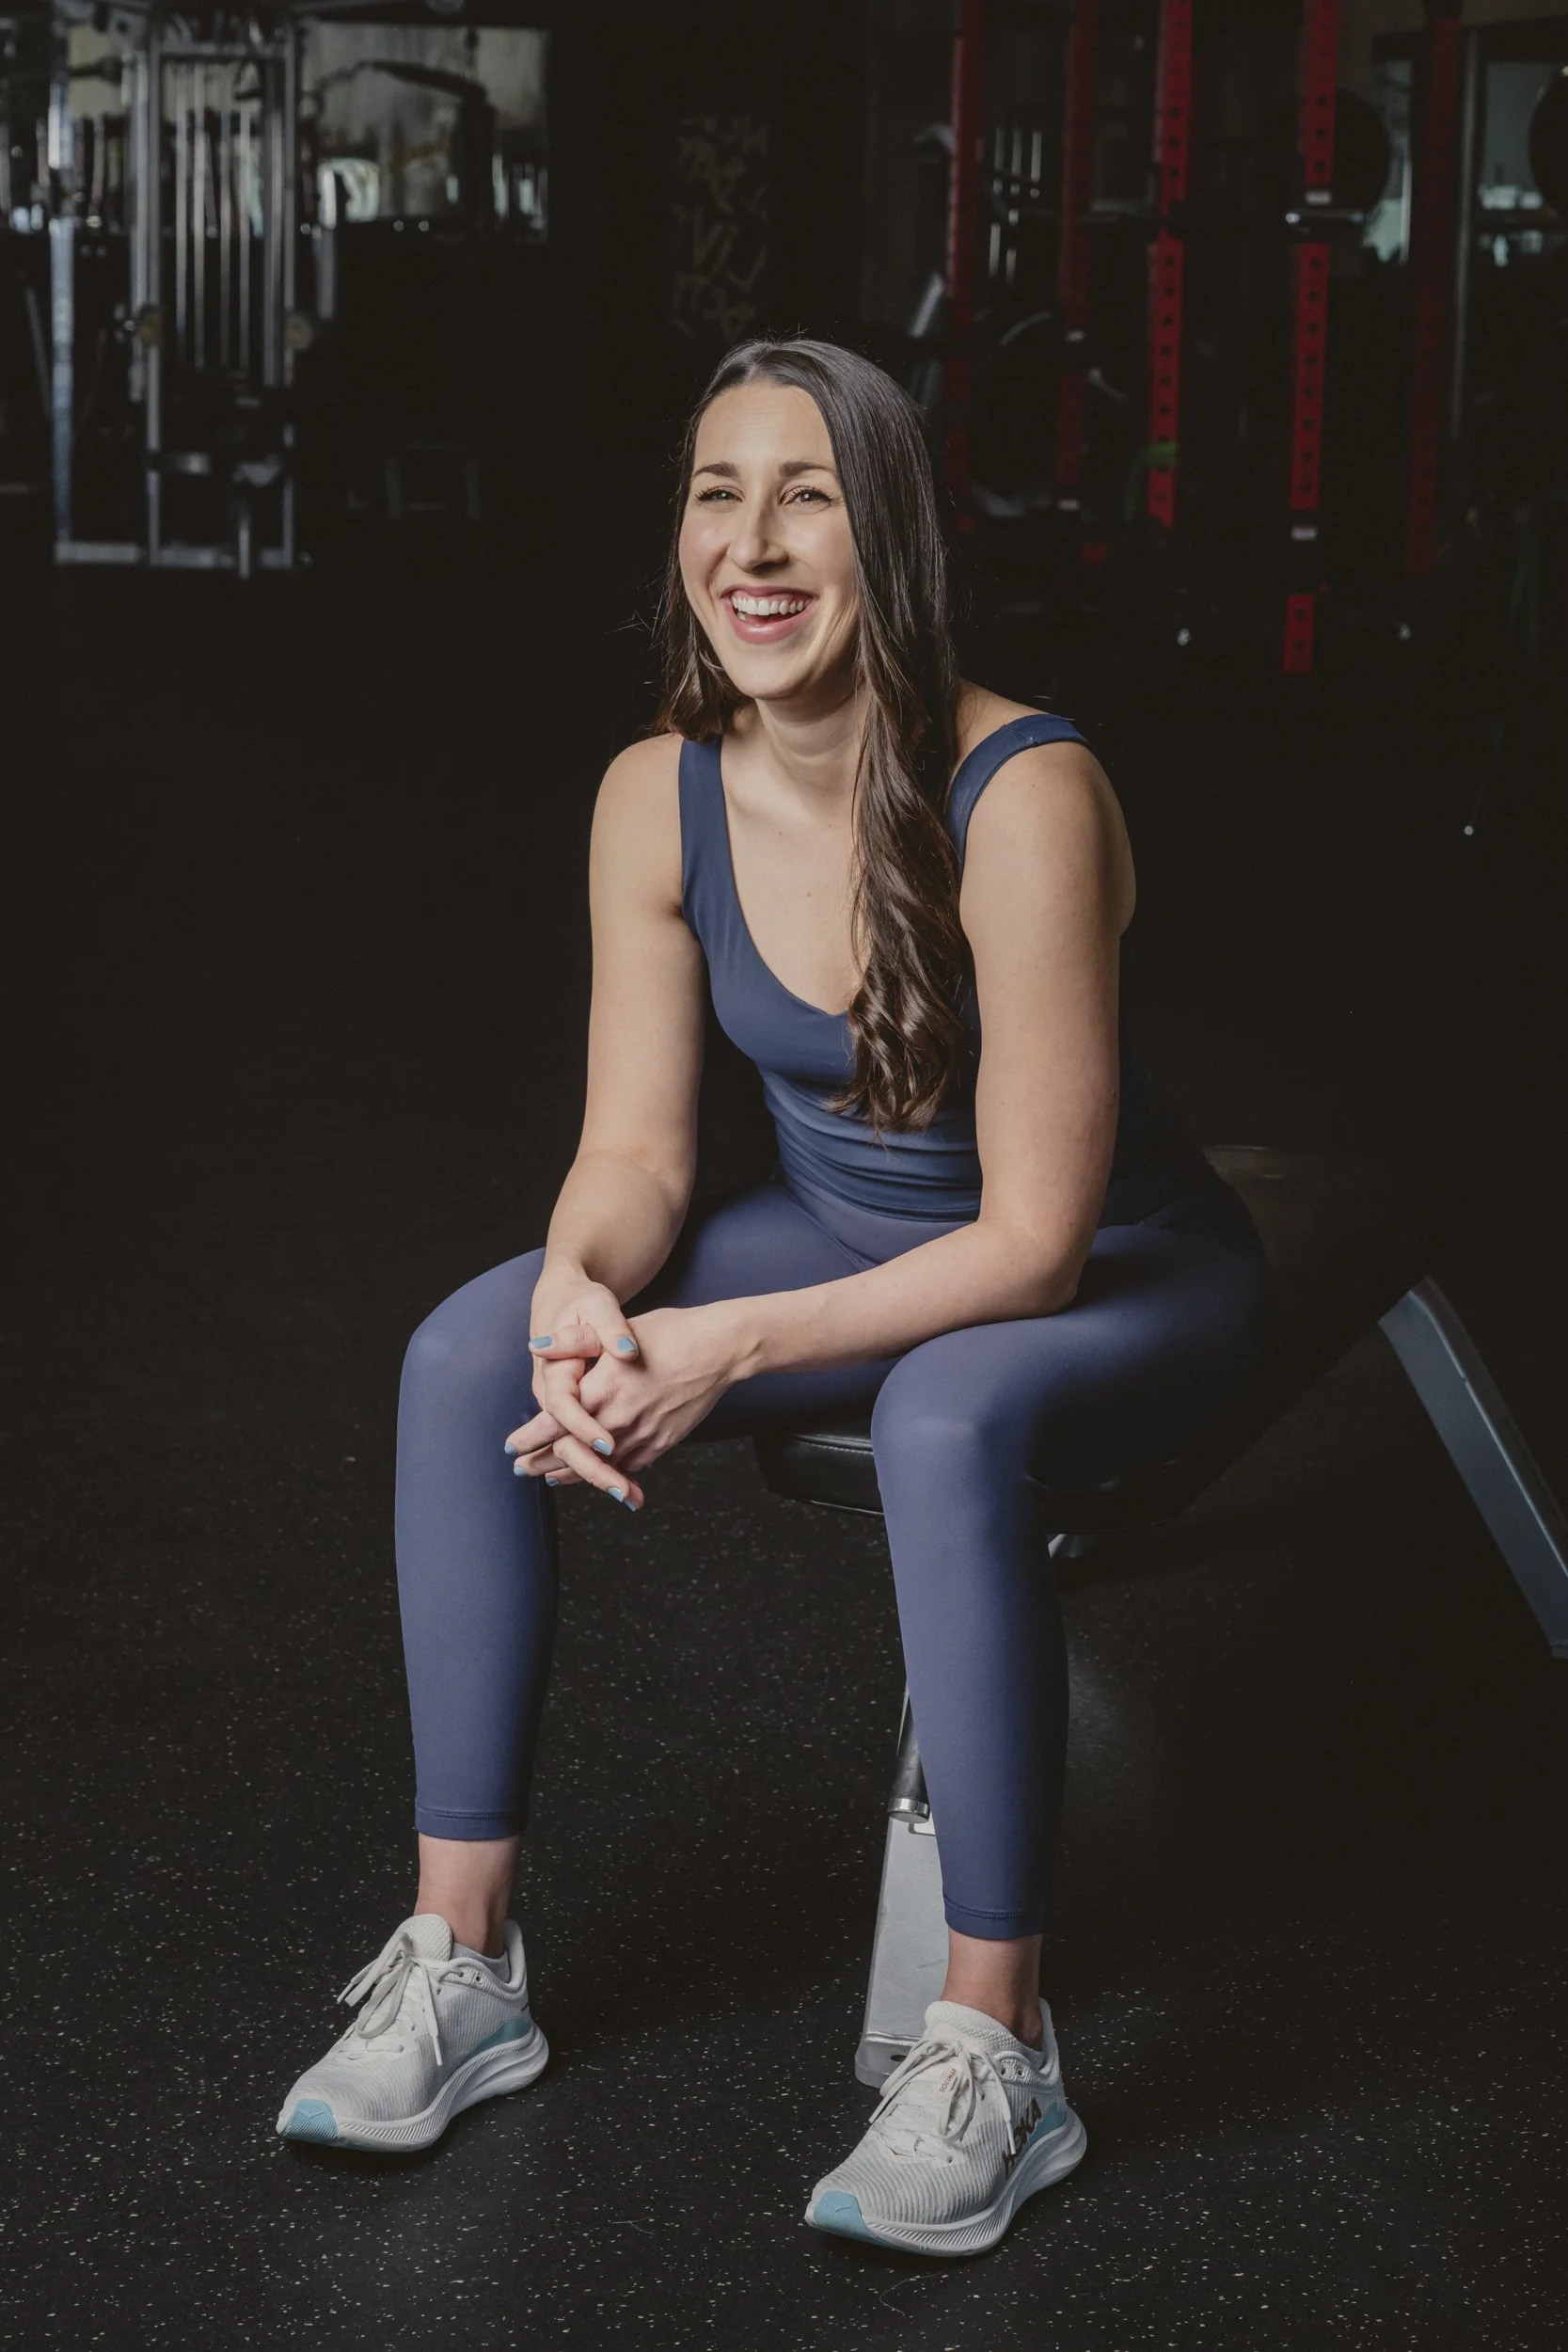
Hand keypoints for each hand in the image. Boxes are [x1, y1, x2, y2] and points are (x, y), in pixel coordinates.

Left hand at [506, 1300, 747, 1507]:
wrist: (719, 1350)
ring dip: (572, 1474)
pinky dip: (609, 1476)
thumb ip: (573, 1342)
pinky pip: (628, 1468)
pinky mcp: (661, 1444)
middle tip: (522, 1470)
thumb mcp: (617, 1331)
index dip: (530, 1438)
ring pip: (599, 1467)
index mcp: (601, 1391)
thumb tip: (536, 1345)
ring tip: (551, 1478)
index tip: (511, 1447)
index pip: (554, 1424)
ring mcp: (642, 1436)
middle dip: (543, 1463)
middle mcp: (618, 1421)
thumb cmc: (669, 1334)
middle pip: (571, 1453)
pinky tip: (598, 1478)